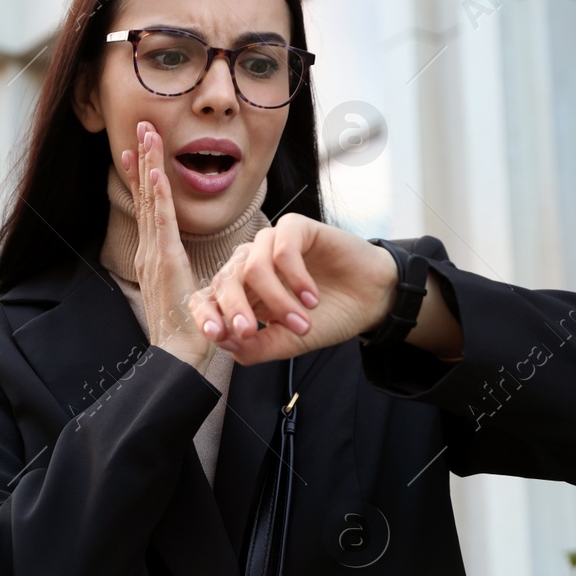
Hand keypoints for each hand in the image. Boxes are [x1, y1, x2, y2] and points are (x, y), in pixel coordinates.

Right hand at [119, 121, 215, 372]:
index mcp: (155, 258)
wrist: (178, 359)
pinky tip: (155, 174)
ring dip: (148, 166)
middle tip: (140, 126)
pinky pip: (162, 224)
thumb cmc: (188, 332)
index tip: (139, 148)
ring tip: (145, 135)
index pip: (149, 208)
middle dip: (142, 160)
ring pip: (150, 203)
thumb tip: (187, 266)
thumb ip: (184, 276)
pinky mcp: (166, 264)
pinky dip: (157, 197)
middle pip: (144, 198)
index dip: (144, 176)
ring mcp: (154, 257)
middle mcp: (149, 252)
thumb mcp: (187, 294)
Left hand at [187, 214, 398, 364]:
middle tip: (251, 333)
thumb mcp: (288, 342)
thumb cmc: (327, 318)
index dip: (205, 314)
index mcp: (241, 291)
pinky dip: (295, 278)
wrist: (371, 300)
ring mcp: (270, 244)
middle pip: (224, 281)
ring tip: (303, 324)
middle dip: (236, 310)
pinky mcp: (295, 228)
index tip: (216, 335)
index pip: (208, 297)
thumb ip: (256, 346)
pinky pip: (282, 249)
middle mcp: (250, 264)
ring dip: (277, 301)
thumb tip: (223, 341)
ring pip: (253, 267)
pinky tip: (312, 298)